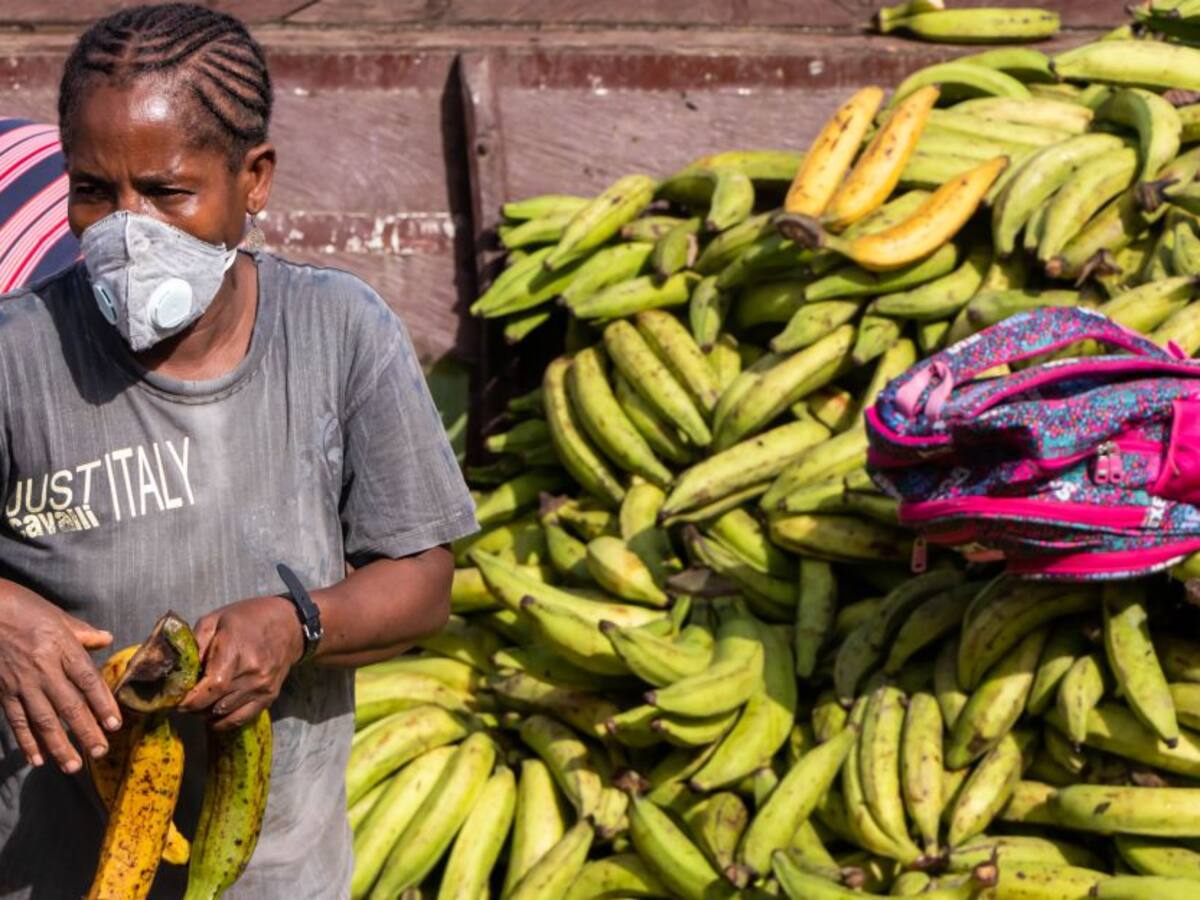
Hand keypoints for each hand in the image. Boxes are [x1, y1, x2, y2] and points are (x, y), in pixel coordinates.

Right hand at [0, 582, 118, 772]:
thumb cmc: (23, 609)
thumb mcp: (58, 616)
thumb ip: (84, 633)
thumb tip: (108, 639)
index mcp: (62, 647)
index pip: (88, 681)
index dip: (103, 704)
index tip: (115, 725)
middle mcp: (43, 668)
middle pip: (69, 705)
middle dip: (86, 731)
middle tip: (100, 752)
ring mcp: (21, 682)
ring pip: (43, 720)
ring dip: (59, 745)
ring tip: (74, 765)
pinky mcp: (2, 691)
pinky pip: (17, 721)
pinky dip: (27, 741)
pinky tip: (37, 759)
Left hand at [179, 595, 302, 730]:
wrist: (290, 624)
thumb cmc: (248, 618)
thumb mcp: (215, 620)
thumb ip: (195, 645)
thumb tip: (178, 671)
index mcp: (235, 653)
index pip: (208, 690)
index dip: (188, 700)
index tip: (176, 699)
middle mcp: (251, 675)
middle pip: (213, 705)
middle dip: (192, 707)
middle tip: (184, 699)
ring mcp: (262, 688)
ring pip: (224, 714)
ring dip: (206, 713)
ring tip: (199, 702)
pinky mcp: (269, 696)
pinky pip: (241, 719)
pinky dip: (224, 721)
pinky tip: (214, 713)